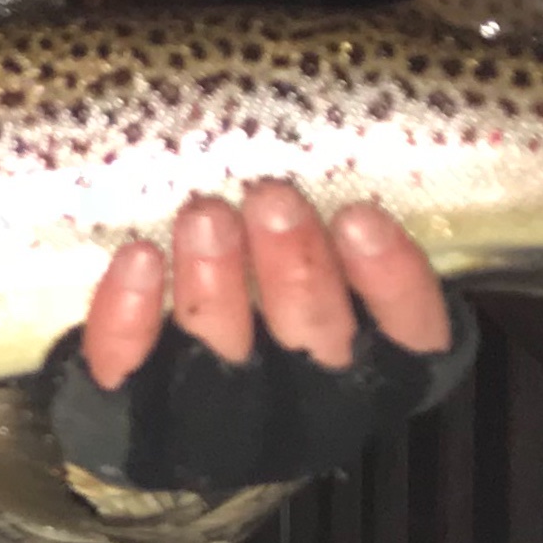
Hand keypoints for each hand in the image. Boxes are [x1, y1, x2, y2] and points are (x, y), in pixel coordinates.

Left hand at [81, 183, 451, 387]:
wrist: (165, 412)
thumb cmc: (266, 299)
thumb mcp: (323, 267)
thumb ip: (332, 227)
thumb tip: (331, 121)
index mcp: (371, 369)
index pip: (413, 337)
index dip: (395, 284)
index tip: (361, 217)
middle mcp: (308, 401)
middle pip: (315, 342)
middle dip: (296, 268)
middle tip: (272, 197)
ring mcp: (220, 422)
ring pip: (225, 359)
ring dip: (217, 285)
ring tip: (205, 215)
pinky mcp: (134, 419)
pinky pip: (130, 372)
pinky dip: (131, 318)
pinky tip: (137, 260)